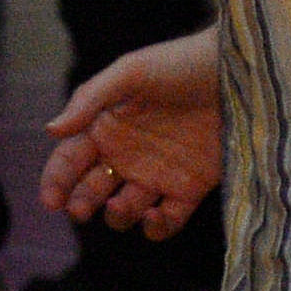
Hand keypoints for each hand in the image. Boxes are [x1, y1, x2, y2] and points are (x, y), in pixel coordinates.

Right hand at [43, 26, 221, 235]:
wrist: (239, 72)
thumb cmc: (181, 63)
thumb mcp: (131, 72)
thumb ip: (90, 100)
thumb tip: (51, 130)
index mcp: (106, 127)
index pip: (70, 160)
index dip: (56, 182)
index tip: (51, 200)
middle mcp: (127, 154)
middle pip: (91, 190)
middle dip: (80, 203)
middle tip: (79, 209)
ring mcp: (157, 174)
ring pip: (124, 210)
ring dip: (116, 215)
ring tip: (119, 205)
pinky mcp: (189, 189)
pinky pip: (166, 220)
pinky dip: (156, 228)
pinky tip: (154, 216)